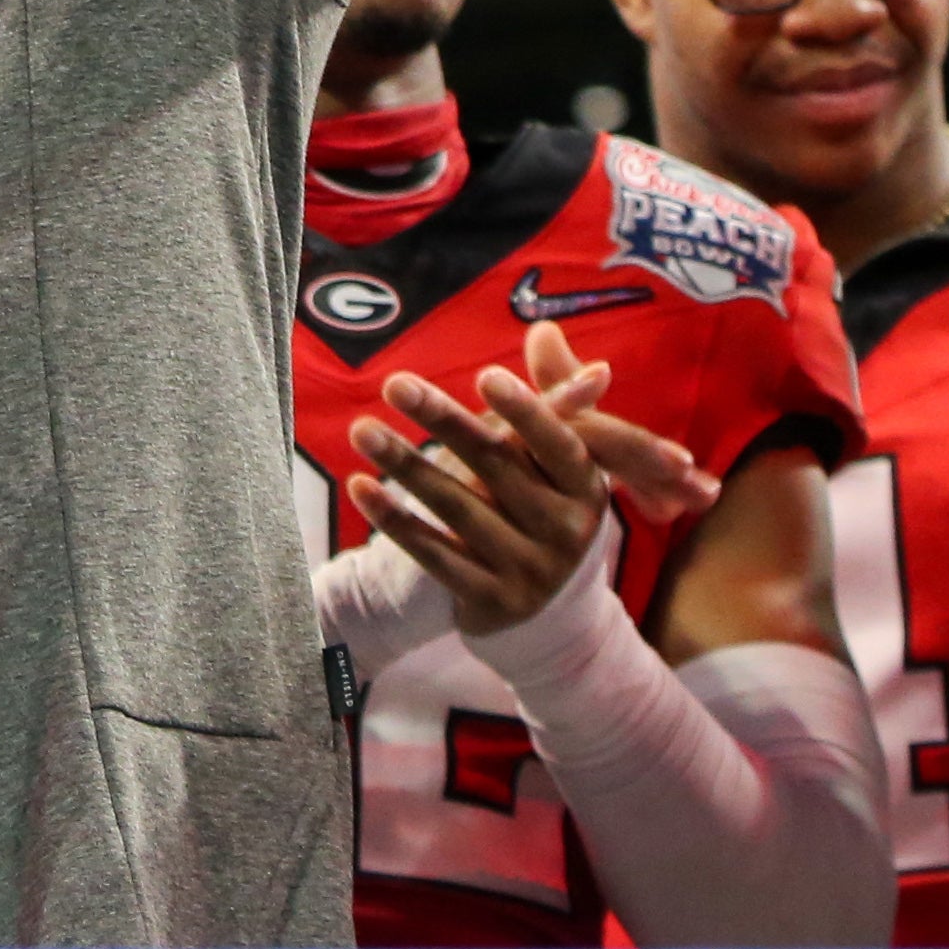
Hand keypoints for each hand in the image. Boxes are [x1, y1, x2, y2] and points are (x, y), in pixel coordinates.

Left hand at [344, 320, 721, 636]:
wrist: (553, 618)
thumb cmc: (547, 509)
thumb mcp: (561, 463)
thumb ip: (552, 397)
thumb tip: (543, 330)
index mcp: (587, 488)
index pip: (559, 444)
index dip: (527, 412)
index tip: (485, 375)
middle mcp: (566, 532)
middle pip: (496, 467)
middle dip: (443, 421)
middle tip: (394, 383)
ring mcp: (530, 572)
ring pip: (458, 509)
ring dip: (405, 465)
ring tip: (362, 429)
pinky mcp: (491, 602)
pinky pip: (434, 555)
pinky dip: (396, 520)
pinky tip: (360, 488)